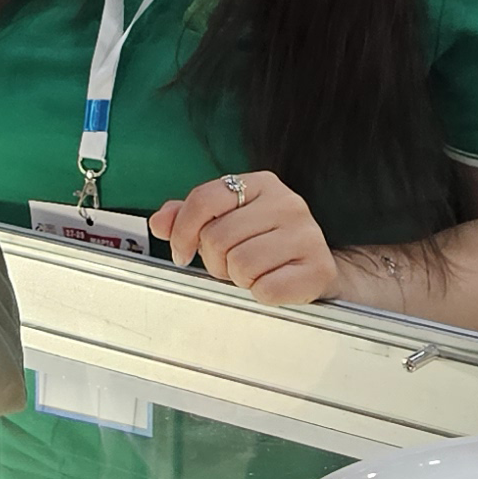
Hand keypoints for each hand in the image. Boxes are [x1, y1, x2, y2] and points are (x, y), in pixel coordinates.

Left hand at [150, 170, 336, 305]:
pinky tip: (273, 284)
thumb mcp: (227, 224)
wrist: (317, 271)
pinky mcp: (318, 269)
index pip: (204, 199)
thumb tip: (159, 222)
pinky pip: (265, 289)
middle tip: (231, 266)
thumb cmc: (266, 247)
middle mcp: (288, 203)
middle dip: (215, 261)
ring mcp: (307, 235)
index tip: (181, 252)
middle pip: (218, 237)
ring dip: (239, 278)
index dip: (183, 231)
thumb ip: (190, 218)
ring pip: (240, 264)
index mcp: (262, 184)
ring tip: (254, 273)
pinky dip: (261, 294)